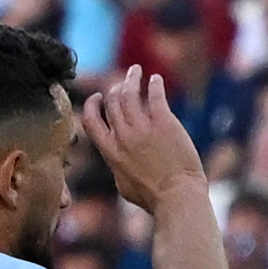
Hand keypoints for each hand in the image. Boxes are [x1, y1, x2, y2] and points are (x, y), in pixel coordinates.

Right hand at [80, 72, 206, 212]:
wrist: (176, 196)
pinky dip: (154, 84)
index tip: (97, 98)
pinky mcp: (164, 122)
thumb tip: (115, 161)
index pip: (90, 121)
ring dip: (131, 79)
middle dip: (114, 88)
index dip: (91, 105)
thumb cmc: (153, 197)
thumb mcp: (123, 185)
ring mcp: (142, 128)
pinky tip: (156, 79)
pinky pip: (154, 95)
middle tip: (122, 82)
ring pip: (129, 93)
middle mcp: (123, 136)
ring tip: (136, 71)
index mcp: (110, 152)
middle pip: (112, 102)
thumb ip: (117, 167)